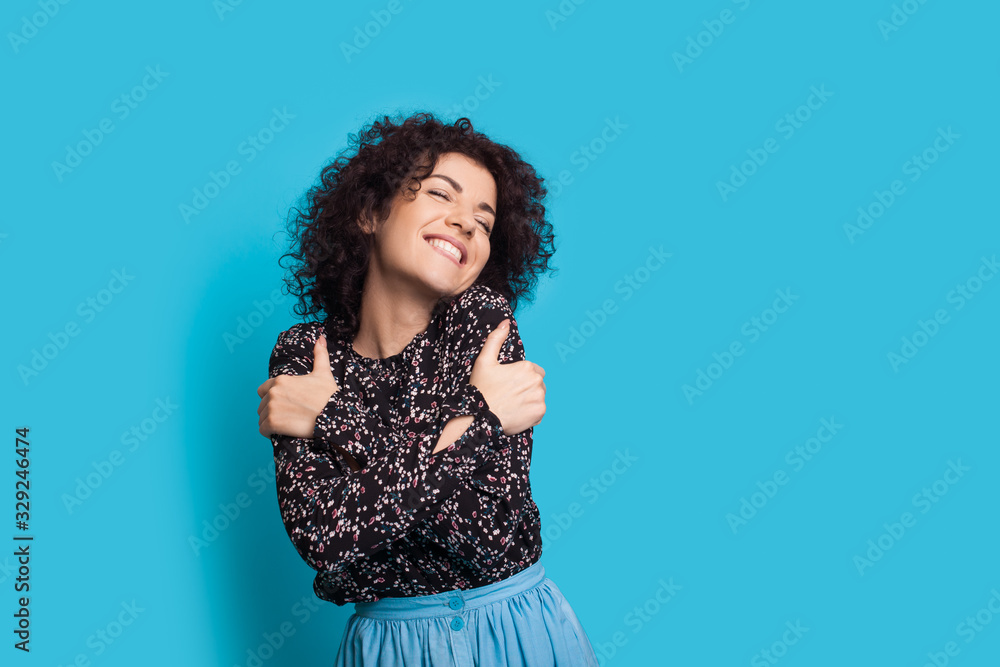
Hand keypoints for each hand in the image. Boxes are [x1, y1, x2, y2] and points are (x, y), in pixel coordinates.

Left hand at [257, 334, 339, 438]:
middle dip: (271, 410)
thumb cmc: (329, 396)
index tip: (285, 404)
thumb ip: (319, 354)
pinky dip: (269, 432)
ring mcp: (271, 408)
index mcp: (281, 380)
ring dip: (270, 422)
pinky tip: (280, 432)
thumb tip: (320, 338)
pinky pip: (262, 430)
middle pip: (262, 404)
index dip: (273, 397)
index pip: (263, 390)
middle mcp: (273, 392)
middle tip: (287, 415)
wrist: (333, 417)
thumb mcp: (323, 373)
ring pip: (261, 418)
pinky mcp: (272, 423)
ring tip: (285, 424)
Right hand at [469, 319, 545, 434]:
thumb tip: (505, 322)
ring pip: (538, 397)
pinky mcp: (540, 413)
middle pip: (537, 383)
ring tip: (513, 405)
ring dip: (530, 400)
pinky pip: (539, 411)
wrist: (479, 418)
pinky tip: (517, 413)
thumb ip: (496, 339)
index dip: (520, 377)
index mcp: (526, 367)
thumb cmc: (481, 389)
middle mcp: (536, 381)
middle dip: (527, 387)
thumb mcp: (484, 361)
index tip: (508, 384)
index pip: (532, 370)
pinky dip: (531, 413)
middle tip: (510, 395)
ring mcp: (539, 398)